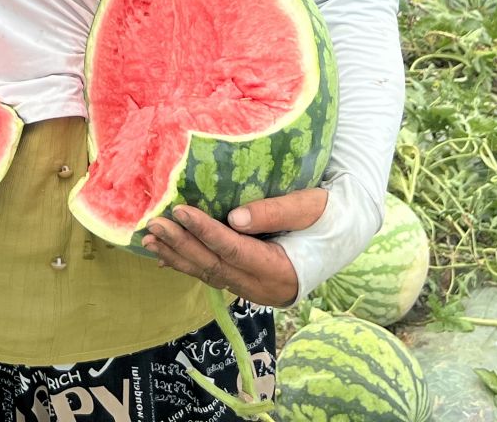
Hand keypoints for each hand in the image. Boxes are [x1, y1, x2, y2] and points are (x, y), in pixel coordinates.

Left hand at [141, 188, 327, 306]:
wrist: (347, 233)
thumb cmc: (332, 215)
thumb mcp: (311, 207)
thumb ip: (275, 212)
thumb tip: (233, 218)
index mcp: (282, 269)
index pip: (234, 250)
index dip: (205, 231)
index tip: (180, 211)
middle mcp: (264, 287)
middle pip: (215, 267)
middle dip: (182, 245)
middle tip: (154, 225)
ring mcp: (255, 289)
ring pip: (210, 274)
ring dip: (178, 257)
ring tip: (149, 240)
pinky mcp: (249, 283)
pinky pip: (214, 275)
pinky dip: (188, 264)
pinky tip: (164, 257)